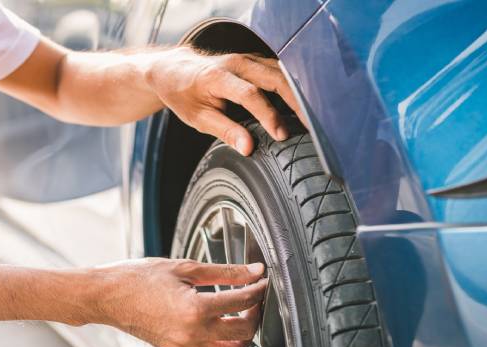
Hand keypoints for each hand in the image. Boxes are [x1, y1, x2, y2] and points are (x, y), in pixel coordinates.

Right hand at [98, 258, 267, 346]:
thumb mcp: (184, 267)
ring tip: (241, 313)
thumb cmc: (137, 278)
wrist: (106, 296)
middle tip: (254, 297)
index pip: (242, 302)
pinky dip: (224, 342)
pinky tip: (220, 322)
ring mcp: (185, 346)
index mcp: (195, 309)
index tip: (261, 279)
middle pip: (244, 332)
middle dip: (255, 314)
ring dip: (243, 334)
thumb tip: (252, 271)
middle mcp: (193, 334)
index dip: (257, 289)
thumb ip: (224, 272)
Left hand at [146, 47, 305, 155]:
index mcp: (217, 77)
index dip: (268, 115)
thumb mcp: (198, 118)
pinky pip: (278, 71)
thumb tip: (248, 148)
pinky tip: (301, 104)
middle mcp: (236, 63)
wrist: (175, 69)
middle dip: (295, 103)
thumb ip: (225, 131)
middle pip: (274, 78)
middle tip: (309, 127)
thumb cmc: (184, 94)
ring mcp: (247, 59)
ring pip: (281, 72)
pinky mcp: (254, 61)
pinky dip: (292, 87)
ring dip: (298, 94)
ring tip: (311, 118)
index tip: (281, 135)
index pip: (250, 95)